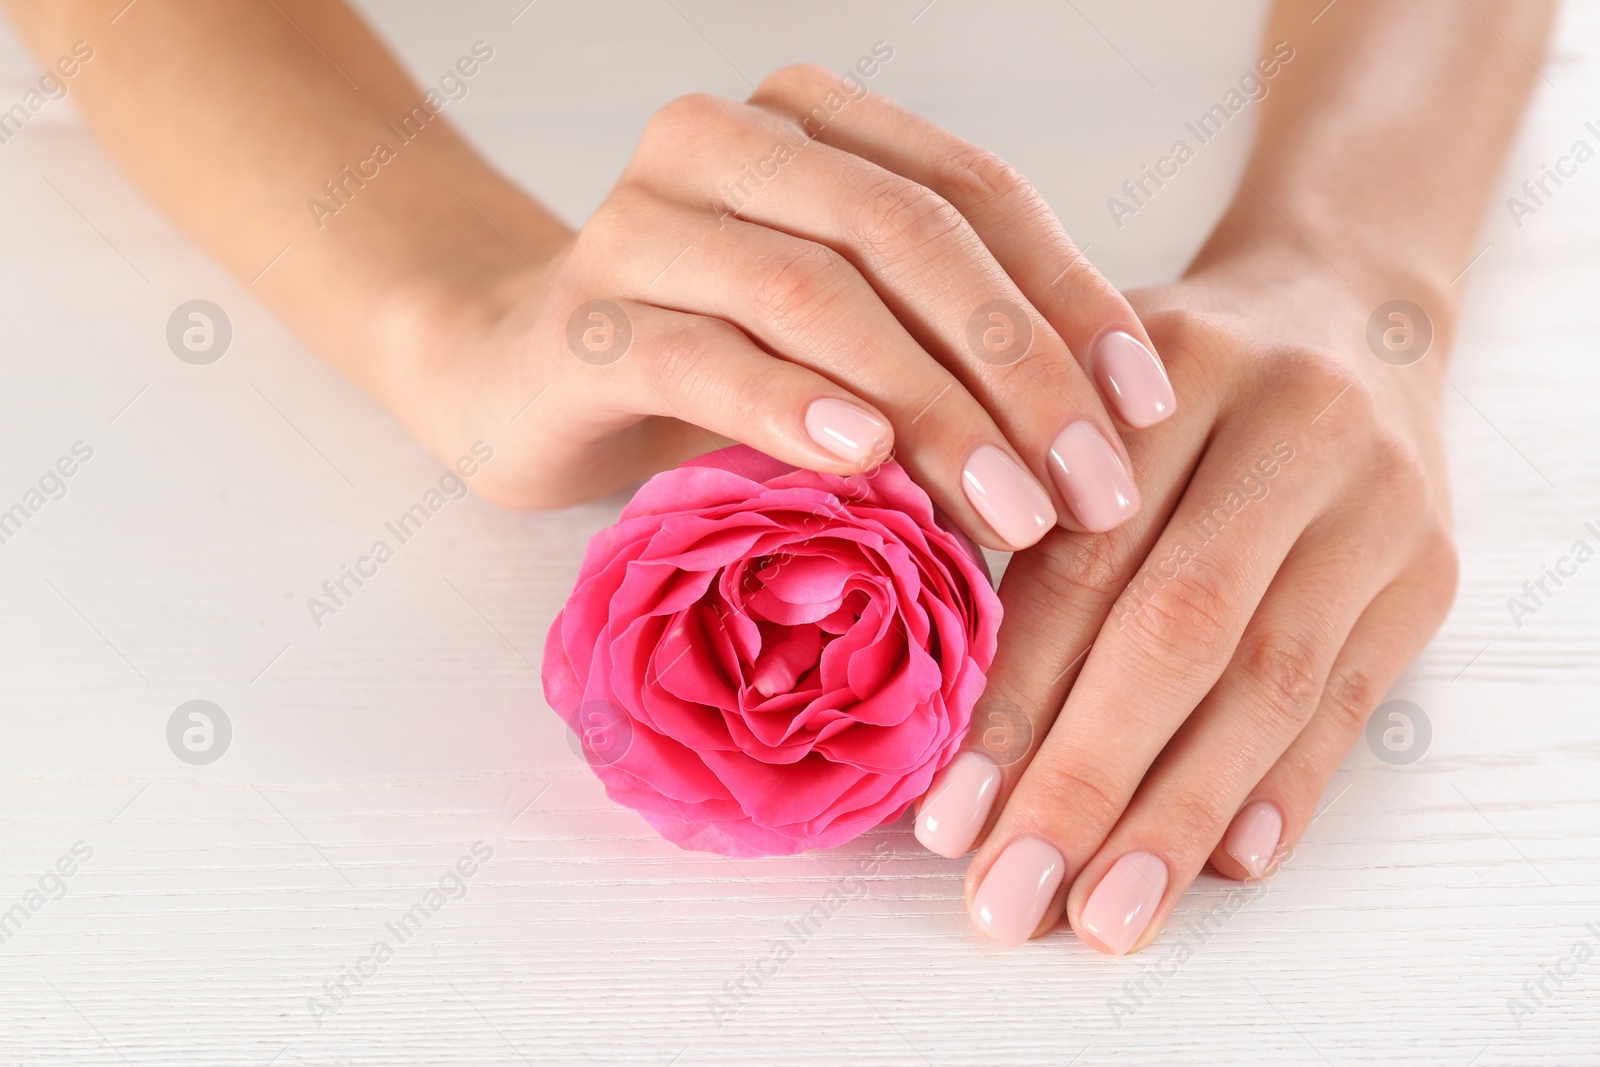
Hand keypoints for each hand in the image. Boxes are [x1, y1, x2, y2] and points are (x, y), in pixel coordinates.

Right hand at [399, 65, 1173, 549]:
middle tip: (1088, 487)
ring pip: (814, 292)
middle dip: (1016, 365)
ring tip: (1007, 509)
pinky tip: (862, 460)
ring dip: (928, 406)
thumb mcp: (843, 337)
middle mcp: (723, 143)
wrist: (516, 375)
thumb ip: (947, 344)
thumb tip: (1103, 438)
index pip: (974, 190)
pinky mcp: (578, 319)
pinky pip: (703, 355)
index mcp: (810, 122)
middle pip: (905, 233)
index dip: (1072, 296)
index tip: (1145, 410)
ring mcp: (640, 221)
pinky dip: (791, 407)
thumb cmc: (710, 360)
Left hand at [913, 234, 1458, 950]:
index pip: (1081, 561)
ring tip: (1103, 916)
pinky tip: (1221, 863)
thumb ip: (1009, 506)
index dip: (1011, 696)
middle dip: (1084, 778)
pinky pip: (1354, 696)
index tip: (946, 815)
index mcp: (1169, 369)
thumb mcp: (1078, 392)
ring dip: (1179, 815)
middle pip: (1177, 629)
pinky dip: (1285, 787)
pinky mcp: (1428, 567)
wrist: (1342, 308)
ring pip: (1272, 682)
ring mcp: (1375, 501)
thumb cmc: (1167, 373)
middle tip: (1008, 896)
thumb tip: (929, 698)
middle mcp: (1288, 425)